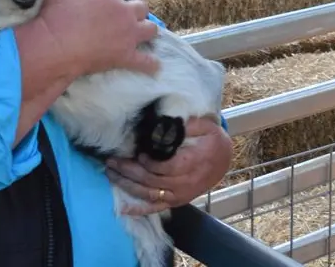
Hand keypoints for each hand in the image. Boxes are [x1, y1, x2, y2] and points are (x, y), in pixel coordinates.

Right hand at [36, 0, 158, 77]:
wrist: (55, 44)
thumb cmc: (57, 13)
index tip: (107, 0)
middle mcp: (123, 12)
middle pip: (140, 7)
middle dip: (135, 11)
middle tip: (126, 17)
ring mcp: (128, 34)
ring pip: (150, 28)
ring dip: (147, 30)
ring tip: (144, 34)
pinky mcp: (126, 55)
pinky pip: (145, 61)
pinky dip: (150, 64)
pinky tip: (154, 67)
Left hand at [105, 116, 232, 214]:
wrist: (224, 160)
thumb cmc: (212, 141)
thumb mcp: (206, 126)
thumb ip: (186, 124)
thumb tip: (164, 124)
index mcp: (192, 163)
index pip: (165, 167)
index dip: (149, 162)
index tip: (137, 153)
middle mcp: (184, 183)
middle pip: (152, 180)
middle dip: (129, 171)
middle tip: (112, 161)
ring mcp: (179, 194)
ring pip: (149, 193)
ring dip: (128, 185)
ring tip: (110, 174)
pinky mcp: (176, 201)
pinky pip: (156, 208)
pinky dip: (139, 210)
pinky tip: (123, 208)